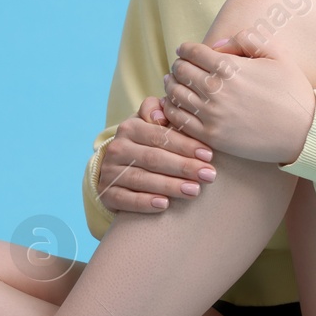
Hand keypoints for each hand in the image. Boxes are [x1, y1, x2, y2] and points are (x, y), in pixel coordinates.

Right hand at [95, 96, 218, 212]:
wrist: (119, 167)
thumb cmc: (147, 143)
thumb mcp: (151, 123)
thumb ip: (158, 111)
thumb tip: (161, 115)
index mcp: (130, 127)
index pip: (160, 136)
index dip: (186, 145)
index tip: (209, 155)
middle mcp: (117, 148)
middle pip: (154, 158)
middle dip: (184, 167)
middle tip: (209, 175)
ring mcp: (109, 171)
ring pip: (141, 179)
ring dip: (170, 186)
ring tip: (194, 191)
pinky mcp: (106, 194)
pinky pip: (124, 199)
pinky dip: (144, 203)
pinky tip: (164, 205)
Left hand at [160, 35, 314, 164]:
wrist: (304, 132)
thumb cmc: (293, 92)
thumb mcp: (277, 55)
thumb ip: (248, 39)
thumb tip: (218, 45)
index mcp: (229, 66)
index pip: (191, 51)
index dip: (185, 49)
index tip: (185, 51)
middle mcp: (216, 89)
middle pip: (180, 71)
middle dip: (179, 65)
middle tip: (181, 67)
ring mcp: (211, 114)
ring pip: (175, 94)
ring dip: (172, 86)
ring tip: (175, 84)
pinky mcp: (211, 136)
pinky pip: (179, 120)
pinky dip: (172, 109)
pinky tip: (176, 105)